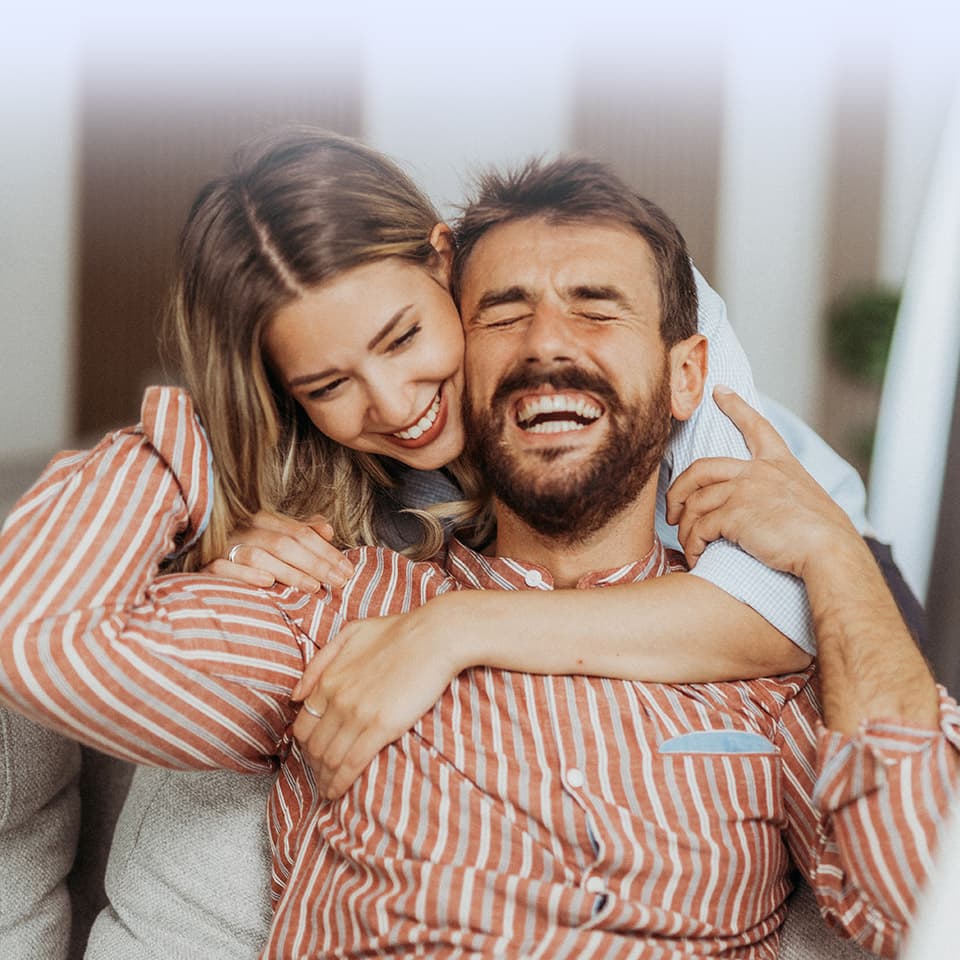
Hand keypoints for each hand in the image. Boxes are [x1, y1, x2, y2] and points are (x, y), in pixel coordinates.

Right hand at [202, 511, 353, 591]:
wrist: (198, 557)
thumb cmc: (246, 553)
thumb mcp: (276, 538)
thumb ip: (302, 533)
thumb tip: (328, 530)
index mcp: (263, 519)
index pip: (300, 533)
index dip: (326, 551)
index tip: (347, 570)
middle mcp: (244, 529)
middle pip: (285, 543)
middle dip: (316, 563)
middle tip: (338, 582)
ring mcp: (224, 546)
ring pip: (259, 555)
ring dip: (289, 571)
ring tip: (312, 586)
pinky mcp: (207, 565)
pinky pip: (226, 568)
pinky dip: (247, 575)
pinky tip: (268, 583)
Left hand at [291, 600, 462, 798]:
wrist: (436, 635)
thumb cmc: (399, 631)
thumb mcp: (351, 633)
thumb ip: (320, 661)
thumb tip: (296, 695)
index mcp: (328, 678)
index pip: (302, 724)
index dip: (305, 746)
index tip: (313, 755)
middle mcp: (337, 698)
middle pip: (312, 746)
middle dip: (312, 766)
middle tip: (321, 776)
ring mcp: (358, 714)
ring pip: (328, 758)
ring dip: (324, 779)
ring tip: (328, 789)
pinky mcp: (381, 727)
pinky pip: (351, 763)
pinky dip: (340, 782)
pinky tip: (337, 791)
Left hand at [666, 387, 860, 577]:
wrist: (831, 551)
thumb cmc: (825, 537)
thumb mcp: (808, 500)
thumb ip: (783, 494)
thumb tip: (773, 509)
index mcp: (779, 464)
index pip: (756, 426)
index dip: (735, 406)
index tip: (719, 391)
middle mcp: (758, 471)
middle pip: (699, 469)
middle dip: (677, 490)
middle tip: (672, 511)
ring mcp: (744, 490)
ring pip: (694, 503)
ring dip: (685, 528)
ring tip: (689, 544)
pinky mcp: (734, 514)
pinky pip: (699, 528)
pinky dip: (693, 544)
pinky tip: (698, 556)